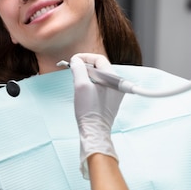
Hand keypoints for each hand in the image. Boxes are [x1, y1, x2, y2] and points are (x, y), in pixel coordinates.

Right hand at [69, 53, 123, 178]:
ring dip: (87, 76)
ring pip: (99, 77)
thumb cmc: (89, 111)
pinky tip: (83, 92)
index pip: (99, 59)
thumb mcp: (80, 86)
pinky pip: (100, 86)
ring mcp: (115, 93)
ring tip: (77, 84)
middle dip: (85, 67)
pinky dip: (91, 85)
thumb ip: (78, 69)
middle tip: (73, 72)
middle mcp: (117, 85)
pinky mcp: (110, 101)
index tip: (73, 61)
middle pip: (99, 67)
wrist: (94, 132)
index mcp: (113, 79)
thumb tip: (76, 60)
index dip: (85, 57)